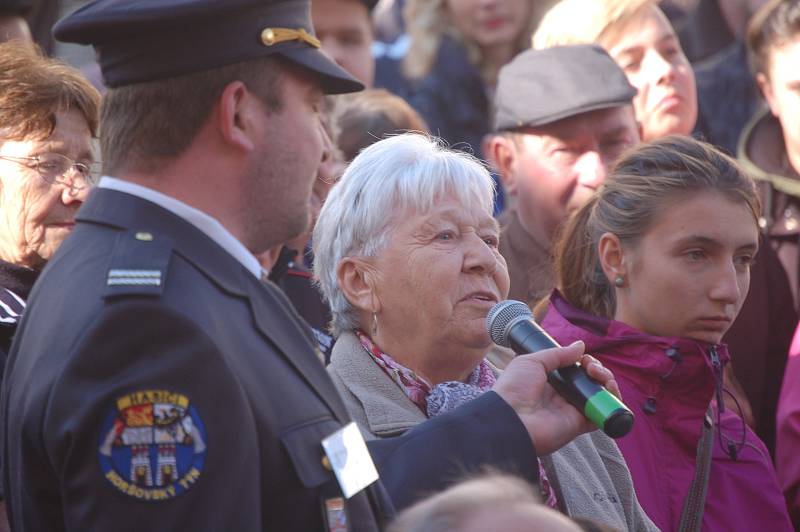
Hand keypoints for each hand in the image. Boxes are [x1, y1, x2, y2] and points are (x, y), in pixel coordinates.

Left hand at [492, 341, 619, 454]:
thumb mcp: (532, 361)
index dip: (585, 362)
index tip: (584, 357)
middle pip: (591, 381)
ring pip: (600, 396)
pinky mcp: (580, 425)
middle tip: (591, 366)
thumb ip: (558, 354)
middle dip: (598, 369)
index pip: (576, 370)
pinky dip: (612, 402)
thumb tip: (580, 346)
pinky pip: (602, 415)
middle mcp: (562, 396)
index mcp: (550, 381)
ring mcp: (572, 410)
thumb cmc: (514, 388)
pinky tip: (607, 388)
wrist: (510, 418)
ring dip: (607, 381)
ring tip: (598, 374)